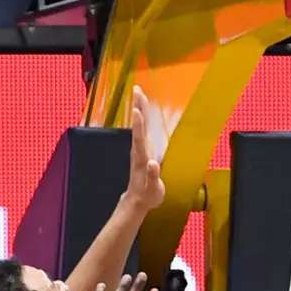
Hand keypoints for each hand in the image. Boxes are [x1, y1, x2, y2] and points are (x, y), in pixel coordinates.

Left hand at [125, 85, 164, 210]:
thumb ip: (153, 176)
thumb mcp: (152, 189)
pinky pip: (142, 129)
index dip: (139, 124)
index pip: (140, 138)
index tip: (137, 109)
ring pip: (139, 125)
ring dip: (139, 108)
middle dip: (138, 108)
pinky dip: (143, 117)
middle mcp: (138, 150)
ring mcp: (139, 149)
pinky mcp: (141, 149)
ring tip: (140, 94)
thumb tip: (153, 163)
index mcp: (142, 158)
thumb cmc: (147, 195)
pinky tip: (144, 108)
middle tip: (137, 90)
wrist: (137, 200)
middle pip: (138, 126)